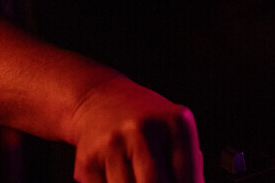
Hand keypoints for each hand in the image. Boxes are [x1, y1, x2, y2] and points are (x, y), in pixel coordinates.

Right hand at [70, 75, 203, 182]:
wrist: (99, 100)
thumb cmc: (143, 120)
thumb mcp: (173, 130)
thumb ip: (186, 163)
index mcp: (174, 122)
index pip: (186, 175)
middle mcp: (142, 129)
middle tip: (158, 182)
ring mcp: (113, 144)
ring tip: (138, 176)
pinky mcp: (88, 161)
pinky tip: (120, 177)